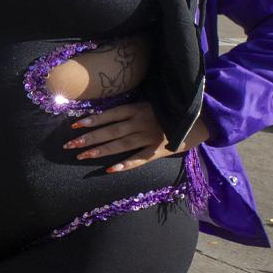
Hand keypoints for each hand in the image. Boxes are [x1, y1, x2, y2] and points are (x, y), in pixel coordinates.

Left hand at [64, 104, 208, 172]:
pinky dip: (125, 164)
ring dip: (99, 151)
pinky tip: (110, 169)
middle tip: (68, 145)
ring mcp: (148, 137)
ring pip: (119, 145)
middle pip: (109, 131)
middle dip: (88, 138)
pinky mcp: (158, 151)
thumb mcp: (154, 103)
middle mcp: (140, 123)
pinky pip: (139, 159)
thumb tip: (112, 113)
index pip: (110, 115)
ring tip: (81, 156)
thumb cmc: (176, 109)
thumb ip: (135, 108)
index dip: (92, 120)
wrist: (204, 118)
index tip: (74, 126)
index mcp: (138, 109)